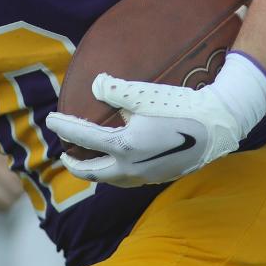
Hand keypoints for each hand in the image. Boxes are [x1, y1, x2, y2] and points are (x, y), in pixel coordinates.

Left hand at [47, 74, 242, 187]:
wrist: (216, 126)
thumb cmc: (180, 107)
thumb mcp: (144, 93)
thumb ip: (115, 90)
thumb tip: (95, 85)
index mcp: (123, 146)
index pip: (83, 138)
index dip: (64, 126)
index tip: (50, 120)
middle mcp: (131, 167)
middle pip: (91, 171)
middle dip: (74, 164)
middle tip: (63, 154)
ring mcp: (145, 177)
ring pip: (110, 180)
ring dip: (94, 172)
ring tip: (88, 162)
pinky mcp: (158, 178)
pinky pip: (127, 180)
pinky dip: (114, 174)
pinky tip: (118, 165)